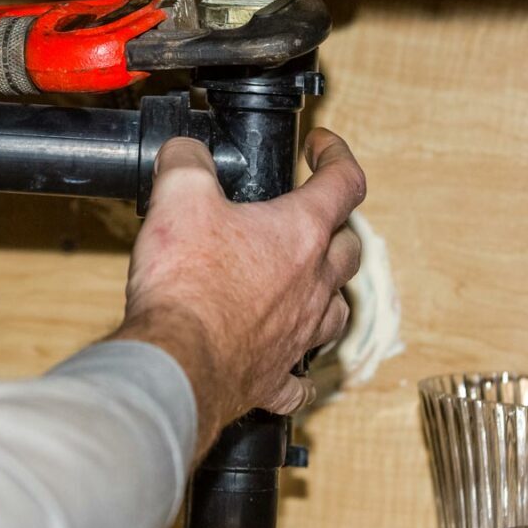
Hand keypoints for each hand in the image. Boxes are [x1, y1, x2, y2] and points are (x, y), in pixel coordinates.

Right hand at [113, 129, 365, 454]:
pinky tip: (286, 366)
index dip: (337, 155)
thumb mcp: (179, 196)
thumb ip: (188, 162)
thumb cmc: (187, 283)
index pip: (344, 182)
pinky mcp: (275, 378)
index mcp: (300, 233)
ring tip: (309, 284)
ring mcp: (299, 334)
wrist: (177, 363)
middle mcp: (313, 284)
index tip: (321, 147)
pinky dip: (297, 370)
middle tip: (311, 215)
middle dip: (336, 225)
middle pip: (350, 249)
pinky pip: (299, 380)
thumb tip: (187, 151)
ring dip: (328, 292)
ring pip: (337, 310)